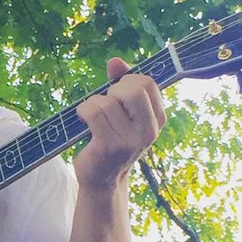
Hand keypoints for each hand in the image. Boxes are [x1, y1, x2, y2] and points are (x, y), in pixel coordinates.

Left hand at [74, 57, 165, 190]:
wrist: (102, 179)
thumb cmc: (111, 140)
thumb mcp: (122, 113)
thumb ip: (121, 84)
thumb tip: (115, 61)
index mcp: (158, 119)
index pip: (148, 82)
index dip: (127, 80)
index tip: (116, 92)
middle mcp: (148, 130)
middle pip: (135, 87)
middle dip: (114, 89)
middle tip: (106, 104)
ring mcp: (130, 140)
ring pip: (108, 101)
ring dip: (93, 103)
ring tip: (91, 116)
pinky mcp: (109, 146)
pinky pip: (94, 112)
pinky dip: (83, 110)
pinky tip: (82, 119)